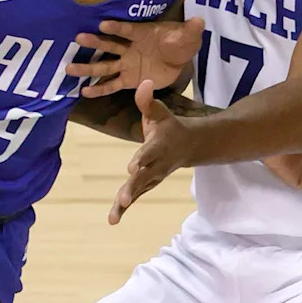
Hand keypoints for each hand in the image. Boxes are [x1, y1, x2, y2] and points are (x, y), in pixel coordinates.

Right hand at [67, 17, 204, 97]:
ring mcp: (127, 63)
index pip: (128, 29)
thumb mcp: (188, 36)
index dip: (117, 27)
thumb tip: (200, 21)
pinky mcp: (129, 79)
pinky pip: (111, 84)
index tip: (103, 23)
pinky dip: (99, 88)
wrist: (179, 57)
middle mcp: (130, 48)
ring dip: (88, 67)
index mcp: (141, 34)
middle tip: (78, 38)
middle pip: (110, 44)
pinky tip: (84, 91)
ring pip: (104, 65)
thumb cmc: (180, 42)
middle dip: (95, 42)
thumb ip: (191, 30)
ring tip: (69, 69)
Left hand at [109, 80, 192, 224]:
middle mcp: (157, 164)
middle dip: (134, 187)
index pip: (149, 152)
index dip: (141, 159)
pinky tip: (112, 220)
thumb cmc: (168, 126)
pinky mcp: (147, 184)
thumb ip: (148, 100)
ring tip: (114, 216)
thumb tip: (144, 82)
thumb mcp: (160, 111)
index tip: (132, 166)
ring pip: (139, 191)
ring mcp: (153, 177)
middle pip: (144, 177)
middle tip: (123, 198)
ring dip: (127, 202)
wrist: (188, 146)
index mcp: (159, 145)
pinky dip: (124, 208)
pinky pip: (135, 196)